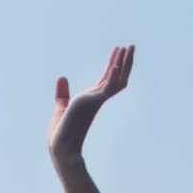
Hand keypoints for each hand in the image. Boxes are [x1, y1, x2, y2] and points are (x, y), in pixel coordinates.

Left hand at [49, 44, 133, 164]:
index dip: (114, 63)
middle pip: (118, 78)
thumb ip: (63, 92)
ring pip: (117, 80)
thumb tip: (62, 77)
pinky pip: (107, 88)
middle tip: (131, 46)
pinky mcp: (92, 102)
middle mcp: (98, 99)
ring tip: (127, 48)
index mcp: (92, 99)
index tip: (117, 49)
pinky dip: (112, 76)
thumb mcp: (61, 106)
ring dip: (124, 64)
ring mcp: (97, 101)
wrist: (60, 146)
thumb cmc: (61, 132)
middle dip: (126, 62)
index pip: (108, 79)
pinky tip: (115, 64)